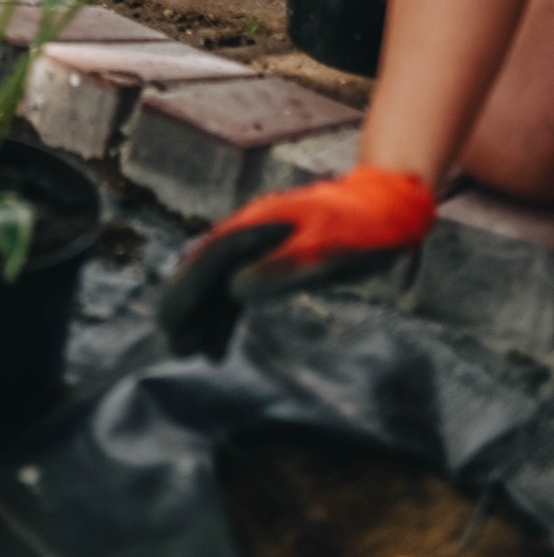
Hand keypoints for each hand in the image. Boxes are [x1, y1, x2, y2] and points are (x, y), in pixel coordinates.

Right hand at [157, 166, 435, 359]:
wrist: (386, 204)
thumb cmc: (361, 225)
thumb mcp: (327, 248)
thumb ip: (283, 267)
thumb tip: (235, 291)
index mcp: (255, 226)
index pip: (207, 260)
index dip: (185, 293)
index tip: (170, 325)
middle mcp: (248, 232)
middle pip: (204, 270)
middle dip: (185, 307)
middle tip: (176, 347)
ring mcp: (258, 243)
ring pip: (217, 281)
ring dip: (203, 314)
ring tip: (193, 352)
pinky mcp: (272, 256)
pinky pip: (236, 286)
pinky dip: (224, 313)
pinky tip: (220, 341)